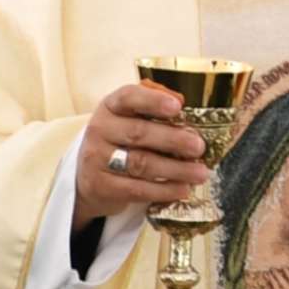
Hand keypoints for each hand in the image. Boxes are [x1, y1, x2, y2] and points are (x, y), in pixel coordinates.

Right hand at [74, 81, 206, 225]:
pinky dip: (164, 190)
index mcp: (110, 107)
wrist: (88, 177)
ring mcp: (97, 159)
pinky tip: (183, 189)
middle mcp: (100, 130)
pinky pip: (137, 189)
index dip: (153, 101)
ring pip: (140, 164)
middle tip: (199, 146)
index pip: (128, 97)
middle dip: (173, 139)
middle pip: (138, 133)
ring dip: (175, 169)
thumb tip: (180, 100)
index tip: (178, 107)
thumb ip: (154, 106)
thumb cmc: (120, 141)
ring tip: (200, 173)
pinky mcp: (101, 186)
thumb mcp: (130, 117)